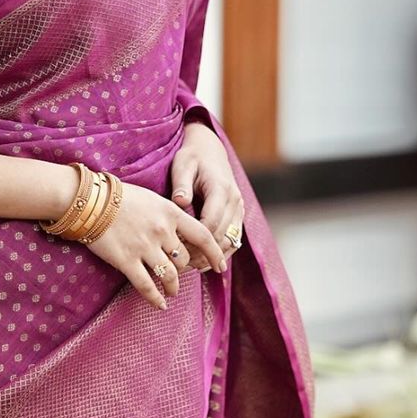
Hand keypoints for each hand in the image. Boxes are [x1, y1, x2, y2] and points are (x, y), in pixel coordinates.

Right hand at [83, 179, 228, 310]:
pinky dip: (156, 298)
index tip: (220, 265)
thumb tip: (180, 233)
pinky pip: (147, 286)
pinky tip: (160, 305)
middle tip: (180, 274)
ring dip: (173, 287)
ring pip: (170, 275)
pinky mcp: (126, 261)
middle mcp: (162, 231)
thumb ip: (168, 215)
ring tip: (172, 292)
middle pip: (184, 260)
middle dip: (184, 270)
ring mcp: (144, 247)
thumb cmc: (119, 196)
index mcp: (171, 213)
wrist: (89, 200)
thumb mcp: (152, 198)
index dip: (215, 253)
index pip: (203, 236)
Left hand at [168, 122, 244, 270]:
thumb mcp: (183, 165)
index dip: (195, 240)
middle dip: (202, 252)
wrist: (210, 150)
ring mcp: (239, 209)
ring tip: (191, 268)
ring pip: (230, 241)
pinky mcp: (238, 215)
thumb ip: (182, 184)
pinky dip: (222, 254)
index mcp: (221, 189)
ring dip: (212, 257)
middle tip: (180, 266)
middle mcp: (235, 201)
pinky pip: (234, 240)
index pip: (211, 222)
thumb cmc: (192, 157)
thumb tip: (180, 202)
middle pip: (222, 235)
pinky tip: (205, 264)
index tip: (176, 249)